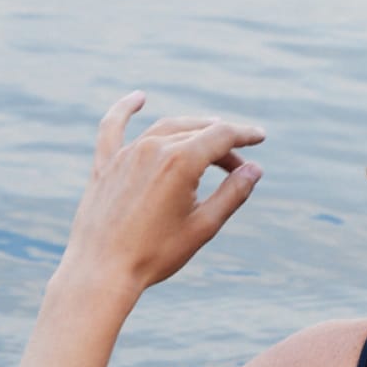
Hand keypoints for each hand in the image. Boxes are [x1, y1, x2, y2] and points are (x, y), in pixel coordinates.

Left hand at [59, 91, 264, 296]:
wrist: (105, 268)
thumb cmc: (157, 253)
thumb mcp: (203, 227)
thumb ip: (232, 194)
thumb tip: (255, 169)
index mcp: (181, 162)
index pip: (221, 135)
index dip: (245, 134)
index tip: (261, 136)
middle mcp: (153, 148)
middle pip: (197, 131)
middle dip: (222, 142)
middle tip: (239, 166)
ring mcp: (127, 152)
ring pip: (166, 128)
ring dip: (192, 132)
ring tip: (210, 147)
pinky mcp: (106, 163)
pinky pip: (115, 126)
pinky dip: (127, 109)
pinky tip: (139, 97)